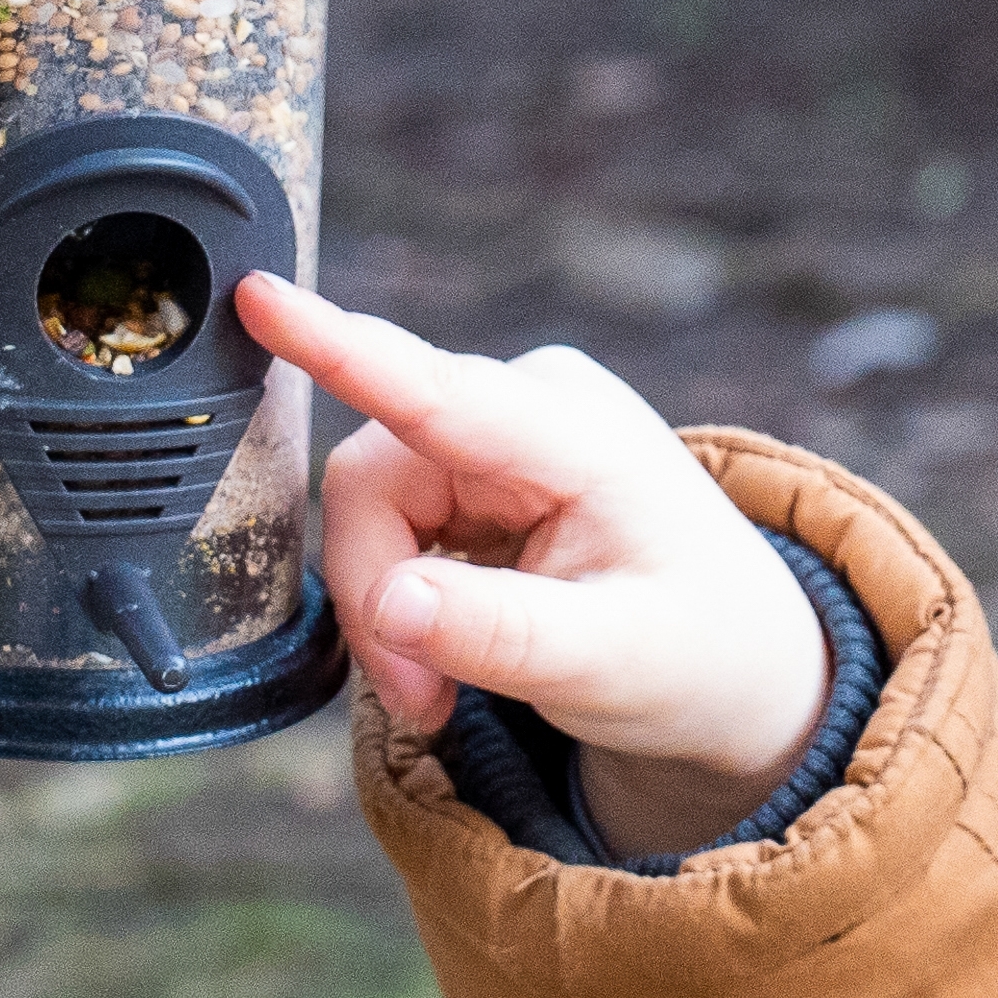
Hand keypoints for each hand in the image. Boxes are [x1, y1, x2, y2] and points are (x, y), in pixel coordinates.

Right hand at [243, 276, 837, 823]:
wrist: (739, 659)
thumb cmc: (696, 653)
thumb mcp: (613, 666)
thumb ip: (501, 636)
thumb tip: (391, 604)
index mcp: (573, 432)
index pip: (432, 390)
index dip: (335, 346)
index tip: (258, 296)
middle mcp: (525, 405)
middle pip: (370, 481)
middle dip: (377, 600)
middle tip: (421, 700)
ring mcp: (494, 432)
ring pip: (365, 508)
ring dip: (386, 611)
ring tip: (444, 693)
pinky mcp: (471, 467)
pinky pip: (385, 525)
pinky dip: (402, 602)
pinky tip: (453, 651)